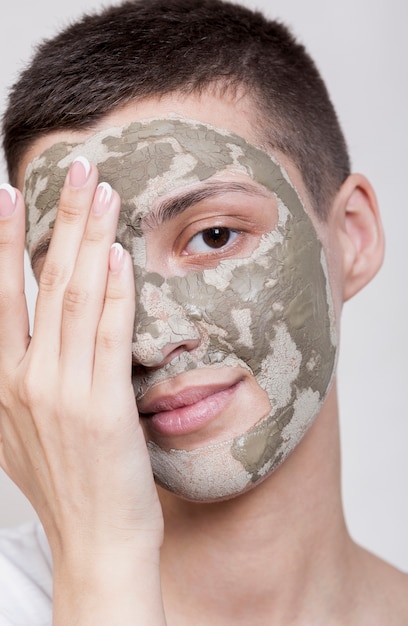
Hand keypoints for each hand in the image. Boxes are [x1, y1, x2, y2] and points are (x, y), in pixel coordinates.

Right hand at [0, 159, 164, 622]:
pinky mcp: (102, 408)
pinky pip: (109, 336)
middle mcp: (26, 381)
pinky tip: (119, 254)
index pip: (2, 296)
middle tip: (74, 168)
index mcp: (5, 384)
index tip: (8, 195)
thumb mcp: (26, 433)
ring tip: (101, 191)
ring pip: (75, 298)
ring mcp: (62, 393)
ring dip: (89, 239)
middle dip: (58, 219)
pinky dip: (115, 292)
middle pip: (41, 282)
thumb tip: (31, 343)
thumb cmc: (70, 486)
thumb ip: (26, 383)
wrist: (95, 545)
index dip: (4, 242)